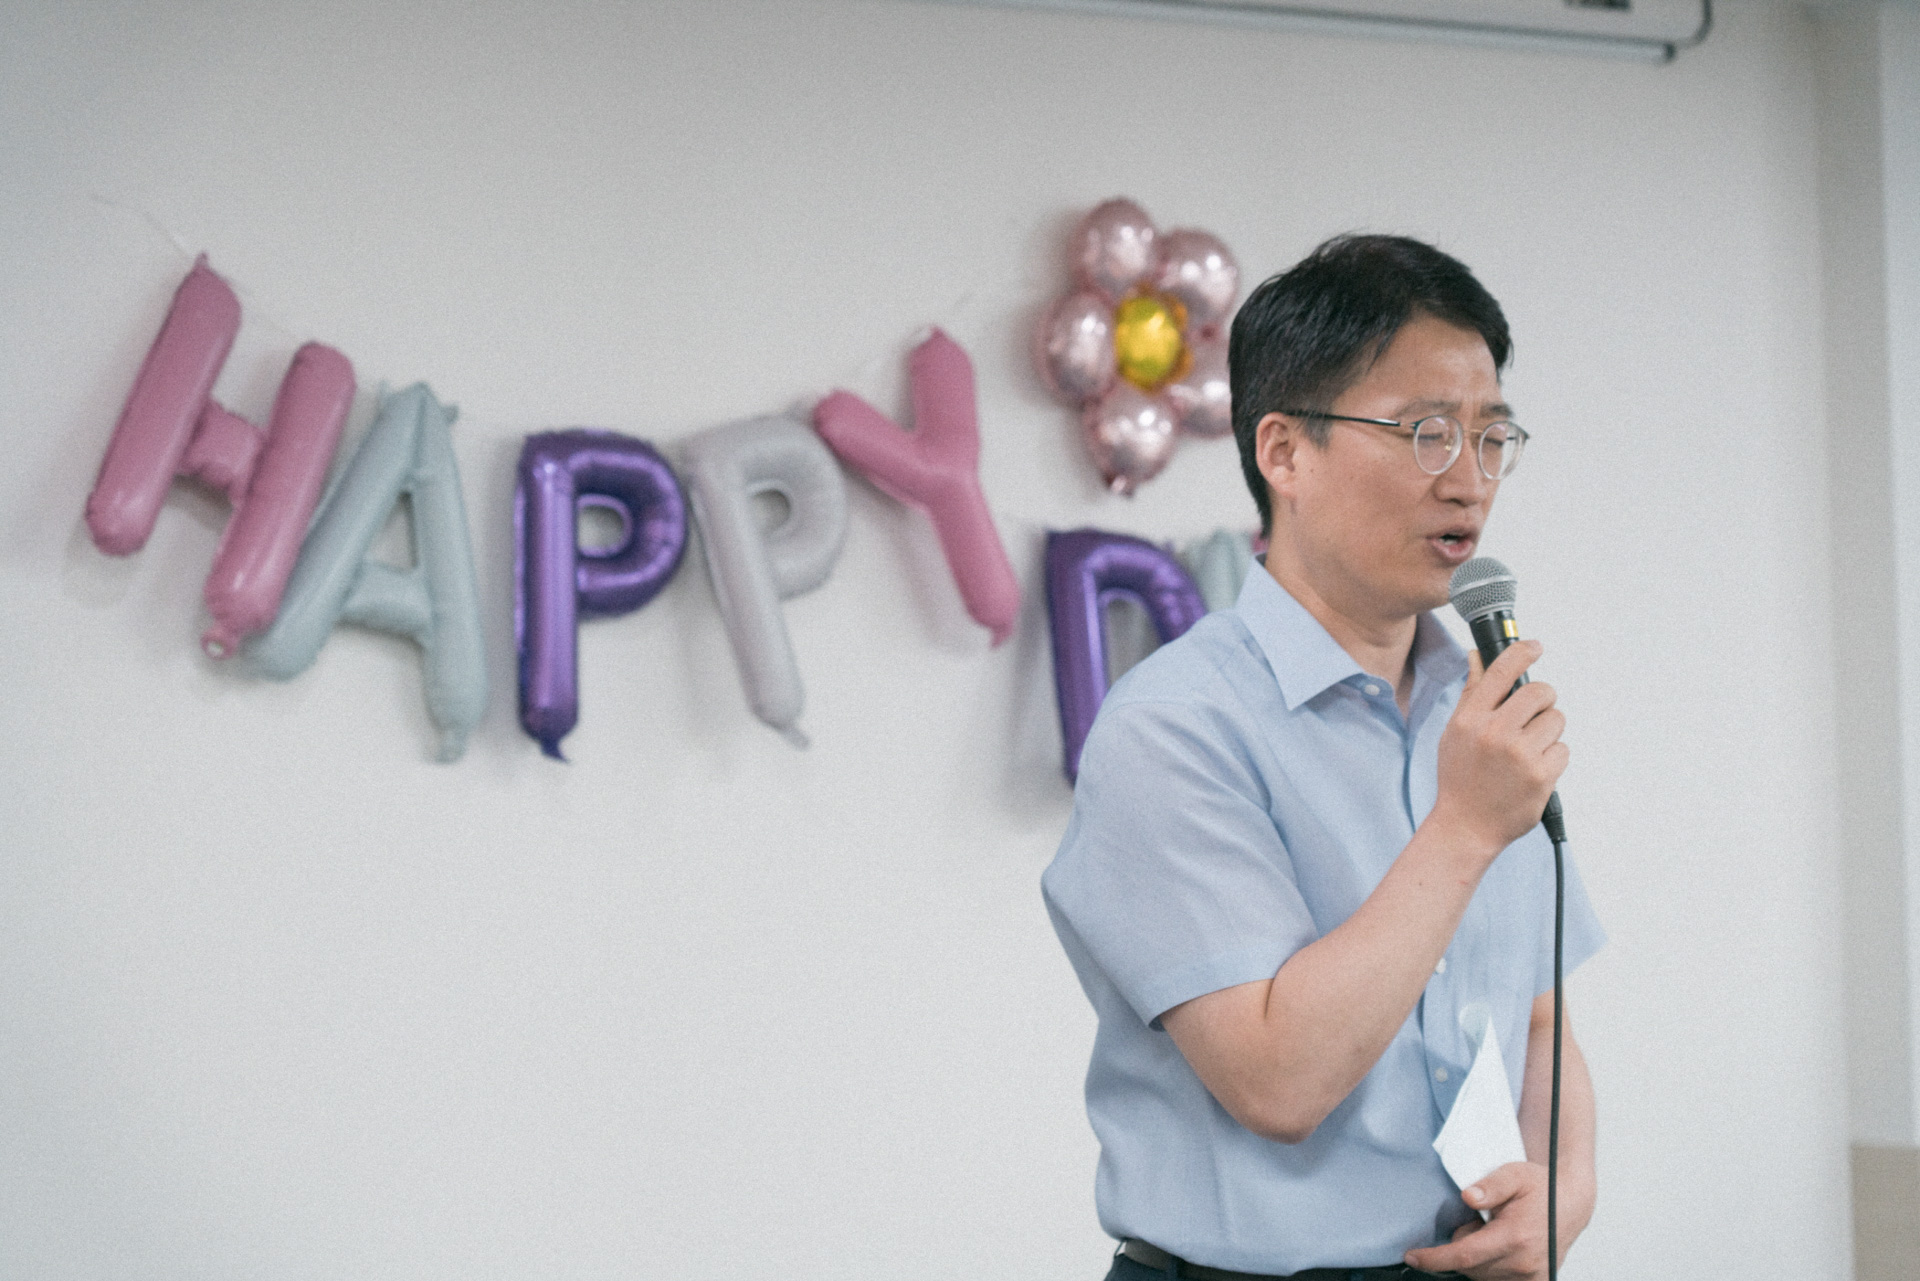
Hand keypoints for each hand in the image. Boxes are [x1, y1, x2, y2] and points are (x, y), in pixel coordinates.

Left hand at [1404, 1161, 1558, 1279]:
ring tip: (1492, 1231)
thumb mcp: (1514, 1173)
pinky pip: (1496, 1280)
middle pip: (1470, 1266)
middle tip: (1477, 1221)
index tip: (1413, 1256)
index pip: (1465, 1255)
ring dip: (1476, 1257)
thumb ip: (1491, 1185)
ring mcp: (1531, 1277)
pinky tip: (1497, 1247)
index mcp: (1516, 1237)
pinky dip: (1489, 1266)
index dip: (1435, 1258)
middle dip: (1460, 1246)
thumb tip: (1468, 1196)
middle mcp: (1524, 1263)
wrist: (1571, 1204)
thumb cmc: (1541, 1187)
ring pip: (1481, 1275)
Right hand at [1428, 641, 1566, 859]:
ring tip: (1528, 751)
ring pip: (1556, 720)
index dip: (1522, 652)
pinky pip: (1563, 749)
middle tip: (1533, 715)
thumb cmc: (1460, 778)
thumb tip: (1477, 657)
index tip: (1534, 647)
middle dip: (1542, 700)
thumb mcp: (1455, 733)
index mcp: (1471, 719)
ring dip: (1548, 732)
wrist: (1466, 827)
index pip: (1502, 672)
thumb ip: (1471, 693)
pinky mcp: (1541, 776)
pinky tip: (1532, 771)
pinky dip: (1552, 758)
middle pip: (1540, 692)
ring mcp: (1520, 755)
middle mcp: (1494, 733)